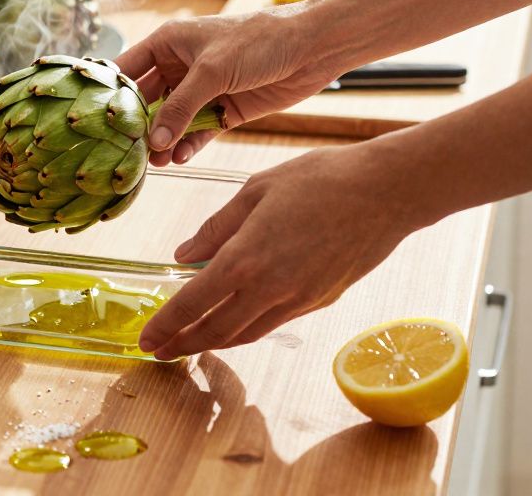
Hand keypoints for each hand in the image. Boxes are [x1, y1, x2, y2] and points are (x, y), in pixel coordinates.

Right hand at [115, 8, 342, 166]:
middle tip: (123, 152)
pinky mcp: (223, 110)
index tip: (95, 122)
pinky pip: (197, 132)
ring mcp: (202, 90)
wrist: (312, 48)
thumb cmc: (259, 40)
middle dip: (136, 126)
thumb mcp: (212, 72)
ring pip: (171, 121)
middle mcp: (180, 66)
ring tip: (152, 163)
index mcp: (168, 43)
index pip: (127, 70)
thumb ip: (181, 108)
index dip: (110, 95)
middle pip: (146, 101)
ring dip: (162, 141)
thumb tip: (153, 141)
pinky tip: (178, 159)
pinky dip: (187, 146)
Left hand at [138, 143, 430, 359]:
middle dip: (182, 344)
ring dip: (212, 342)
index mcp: (246, 257)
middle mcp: (270, 288)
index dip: (165, 324)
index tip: (145, 339)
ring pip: (244, 333)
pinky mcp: (319, 300)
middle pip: (216, 330)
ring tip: (188, 343)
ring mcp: (298, 299)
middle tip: (157, 351)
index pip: (193, 302)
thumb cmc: (321, 179)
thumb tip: (182, 255)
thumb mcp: (256, 190)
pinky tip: (231, 322)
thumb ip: (216, 228)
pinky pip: (271, 323)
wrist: (386, 191)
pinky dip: (243, 329)